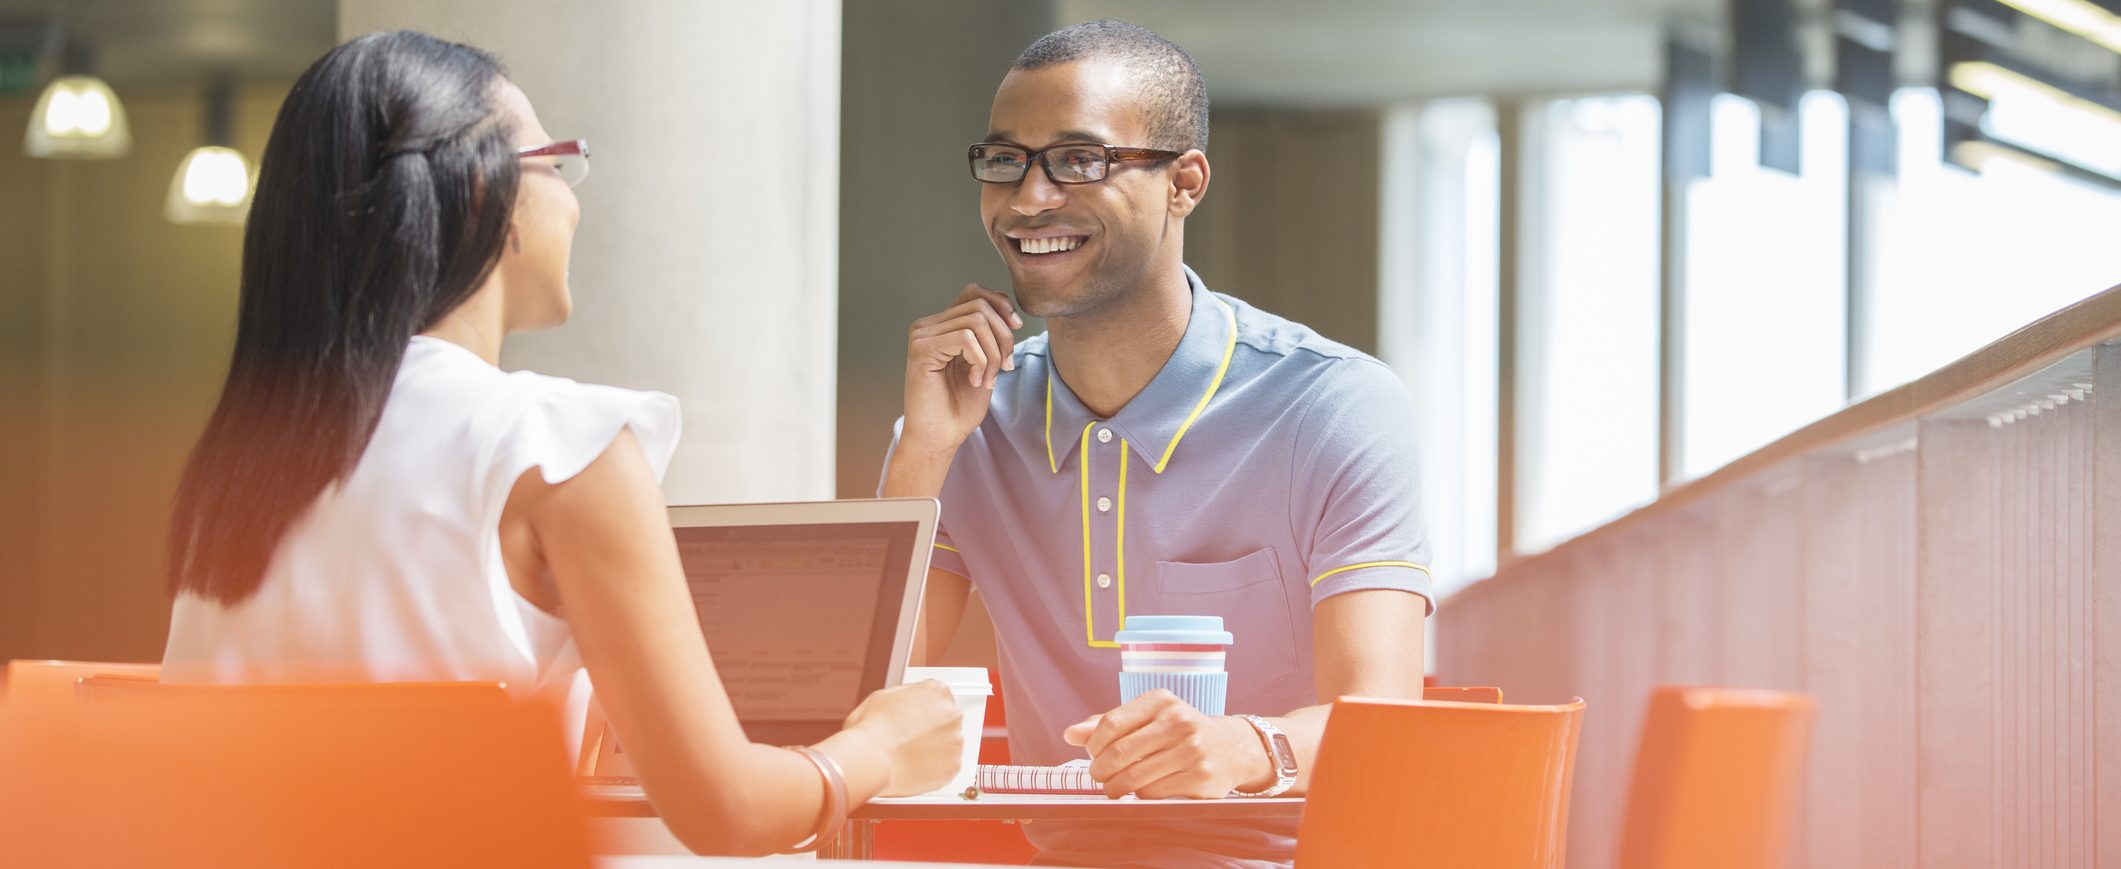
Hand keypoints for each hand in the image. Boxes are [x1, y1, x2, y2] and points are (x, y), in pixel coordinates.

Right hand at [842, 679, 964, 796]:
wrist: (871, 759)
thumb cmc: (872, 729)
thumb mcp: (885, 695)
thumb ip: (908, 695)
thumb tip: (911, 702)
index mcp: (937, 691)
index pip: (937, 698)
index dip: (922, 710)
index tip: (914, 719)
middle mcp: (952, 713)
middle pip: (946, 720)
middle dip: (931, 729)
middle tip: (909, 738)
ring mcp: (955, 740)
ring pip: (948, 744)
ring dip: (934, 748)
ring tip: (908, 753)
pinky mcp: (953, 765)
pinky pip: (946, 766)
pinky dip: (933, 768)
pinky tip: (914, 765)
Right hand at [899, 283, 1022, 456]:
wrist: (939, 437)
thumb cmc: (959, 407)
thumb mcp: (985, 364)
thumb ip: (991, 337)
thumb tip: (1010, 314)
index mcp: (942, 325)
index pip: (976, 292)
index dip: (1002, 307)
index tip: (1016, 332)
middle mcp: (928, 325)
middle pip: (981, 306)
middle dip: (1004, 337)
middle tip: (1004, 367)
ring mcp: (922, 335)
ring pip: (977, 322)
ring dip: (993, 354)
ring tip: (987, 380)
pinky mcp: (921, 349)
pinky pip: (965, 338)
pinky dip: (980, 360)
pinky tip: (975, 381)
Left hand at [1061, 689, 1271, 798]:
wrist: (1230, 747)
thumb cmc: (1178, 731)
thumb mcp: (1147, 718)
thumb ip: (1108, 725)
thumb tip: (1069, 734)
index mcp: (1160, 700)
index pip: (1110, 724)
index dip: (1092, 746)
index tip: (1091, 756)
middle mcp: (1178, 721)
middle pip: (1118, 753)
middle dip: (1100, 771)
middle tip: (1098, 778)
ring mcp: (1192, 749)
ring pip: (1134, 777)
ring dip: (1116, 787)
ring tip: (1115, 787)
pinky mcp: (1200, 777)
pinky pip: (1153, 793)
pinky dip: (1142, 795)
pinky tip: (1144, 789)